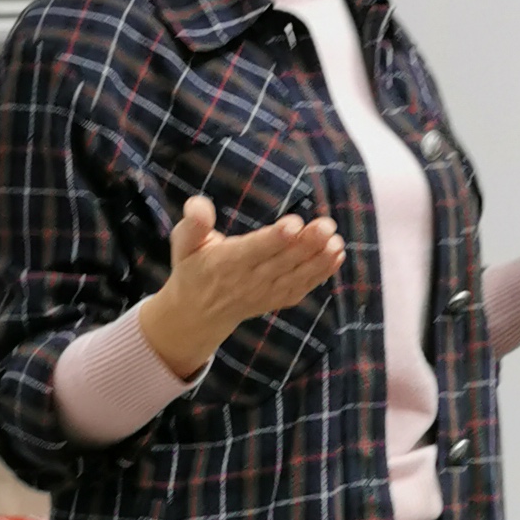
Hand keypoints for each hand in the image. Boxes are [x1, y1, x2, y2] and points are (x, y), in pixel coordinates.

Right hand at [135, 196, 344, 381]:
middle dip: (306, 244)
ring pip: (296, 275)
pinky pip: (301, 287)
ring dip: (318, 260)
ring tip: (336, 241)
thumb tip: (197, 206)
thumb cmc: (193, 268)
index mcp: (226, 263)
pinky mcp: (278, 298)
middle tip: (326, 226)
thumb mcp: (183, 245)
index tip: (294, 224)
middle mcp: (248, 280)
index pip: (253, 250)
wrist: (198, 313)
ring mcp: (266, 292)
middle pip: (281, 262)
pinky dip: (320, 273)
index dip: (274, 239)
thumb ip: (193, 225)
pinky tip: (336, 256)